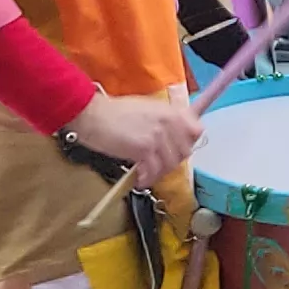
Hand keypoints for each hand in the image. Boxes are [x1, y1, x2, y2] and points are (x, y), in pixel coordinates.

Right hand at [67, 91, 199, 179]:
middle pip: (184, 152)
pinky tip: (140, 180)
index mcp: (171, 111)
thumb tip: (176, 134)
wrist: (92, 115)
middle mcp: (168, 123)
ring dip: (159, 173)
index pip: (196, 131)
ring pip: (170, 164)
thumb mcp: (148, 108)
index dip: (188, 142)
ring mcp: (157, 136)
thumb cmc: (114, 112)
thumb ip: (165, 120)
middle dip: (172, 161)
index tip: (179, 149)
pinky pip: (153, 171)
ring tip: (148, 175)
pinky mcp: (143, 149)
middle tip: (160, 165)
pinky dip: (147, 179)